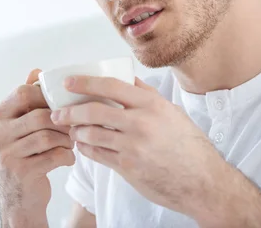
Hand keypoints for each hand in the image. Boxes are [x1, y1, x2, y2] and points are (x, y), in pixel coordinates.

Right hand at [0, 69, 75, 225]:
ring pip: (48, 136)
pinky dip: (67, 156)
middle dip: (62, 119)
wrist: (17, 197)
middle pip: (39, 115)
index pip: (23, 92)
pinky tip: (68, 158)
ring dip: (67, 138)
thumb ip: (27, 99)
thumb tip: (37, 71)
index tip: (62, 103)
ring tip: (72, 141)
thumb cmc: (23, 153)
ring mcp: (8, 154)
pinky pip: (54, 156)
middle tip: (74, 124)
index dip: (47, 95)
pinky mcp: (22, 172)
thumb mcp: (18, 125)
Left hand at [50, 75, 225, 217]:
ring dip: (76, 131)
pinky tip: (83, 145)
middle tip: (58, 112)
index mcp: (151, 104)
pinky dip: (85, 148)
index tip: (69, 82)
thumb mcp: (172, 112)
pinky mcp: (127, 167)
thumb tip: (126, 79)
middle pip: (94, 110)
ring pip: (91, 133)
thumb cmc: (189, 145)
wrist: (203, 182)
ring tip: (71, 130)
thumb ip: (147, 96)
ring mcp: (133, 146)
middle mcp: (141, 123)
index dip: (85, 82)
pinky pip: (97, 154)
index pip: (110, 85)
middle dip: (70, 111)